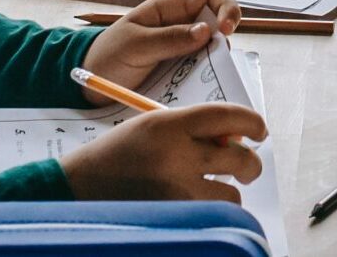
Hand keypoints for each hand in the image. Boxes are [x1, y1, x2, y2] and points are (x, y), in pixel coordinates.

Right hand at [60, 105, 266, 203]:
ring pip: (230, 197)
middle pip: (239, 158)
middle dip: (251, 164)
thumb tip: (235, 140)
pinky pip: (210, 220)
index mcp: (172, 125)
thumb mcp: (155, 126)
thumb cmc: (119, 154)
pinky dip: (211, 216)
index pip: (229, 116)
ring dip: (229, 195)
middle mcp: (178, 156)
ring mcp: (176, 194)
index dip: (253, 122)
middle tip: (247, 167)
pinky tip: (199, 209)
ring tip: (214, 191)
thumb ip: (194, 129)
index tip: (260, 130)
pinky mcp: (172, 220)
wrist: (77, 188)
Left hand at [81, 0, 241, 96]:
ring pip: (211, 51)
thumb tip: (207, 31)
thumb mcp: (135, 45)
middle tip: (220, 59)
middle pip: (217, 24)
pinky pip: (199, 72)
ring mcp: (181, 51)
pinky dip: (205, 79)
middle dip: (224, 40)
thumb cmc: (107, 56)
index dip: (226, 8)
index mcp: (170, 9)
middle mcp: (181, 27)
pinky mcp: (178, 73)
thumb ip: (169, 38)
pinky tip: (201, 89)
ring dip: (215, 62)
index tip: (228, 30)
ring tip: (209, 77)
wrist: (88, 86)